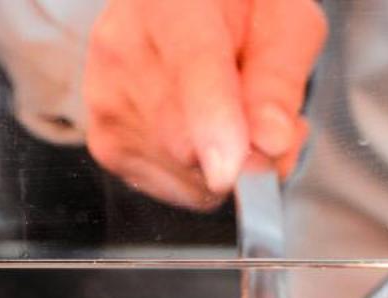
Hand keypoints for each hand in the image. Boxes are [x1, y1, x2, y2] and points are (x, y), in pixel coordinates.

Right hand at [83, 0, 324, 209]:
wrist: (183, 9)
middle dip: (249, 153)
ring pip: (187, 176)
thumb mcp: (282, 21)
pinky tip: (207, 132)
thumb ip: (279, 78)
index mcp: (169, 4)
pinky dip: (205, 176)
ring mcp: (106, 101)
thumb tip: (270, 141)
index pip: (193, 71)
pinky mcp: (105, 144)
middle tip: (271, 117)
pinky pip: (177, 189)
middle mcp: (122, 48)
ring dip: (229, 165)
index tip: (229, 169)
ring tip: (233, 112)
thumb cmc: (237, 9)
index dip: (213, 125)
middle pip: (186, 142)